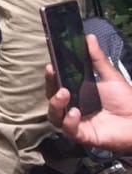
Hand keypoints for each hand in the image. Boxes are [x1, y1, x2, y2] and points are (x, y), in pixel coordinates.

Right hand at [45, 33, 131, 152]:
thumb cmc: (126, 101)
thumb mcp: (110, 77)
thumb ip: (97, 58)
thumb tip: (88, 37)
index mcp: (76, 93)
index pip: (56, 84)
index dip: (51, 76)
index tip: (50, 65)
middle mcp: (73, 108)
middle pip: (51, 99)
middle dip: (50, 87)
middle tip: (54, 74)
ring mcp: (77, 123)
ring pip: (55, 116)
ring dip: (55, 104)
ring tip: (64, 94)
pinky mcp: (84, 136)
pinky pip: (69, 130)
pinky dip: (69, 122)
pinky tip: (76, 112)